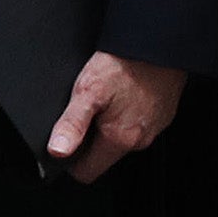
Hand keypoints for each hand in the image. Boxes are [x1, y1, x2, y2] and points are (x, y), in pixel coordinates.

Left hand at [46, 51, 186, 182]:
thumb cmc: (123, 65)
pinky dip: (124, 114)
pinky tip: (118, 94)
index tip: (61, 145)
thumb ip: (72, 124)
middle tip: (80, 111)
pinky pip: (136, 124)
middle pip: (103, 155)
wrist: (155, 44)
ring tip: (100, 99)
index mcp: (120, 139)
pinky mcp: (160, 115)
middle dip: (87, 141)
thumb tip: (57, 151)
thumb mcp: (87, 91)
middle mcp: (140, 140)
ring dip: (106, 125)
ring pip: (119, 139)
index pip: (88, 172)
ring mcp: (153, 129)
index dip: (70, 162)